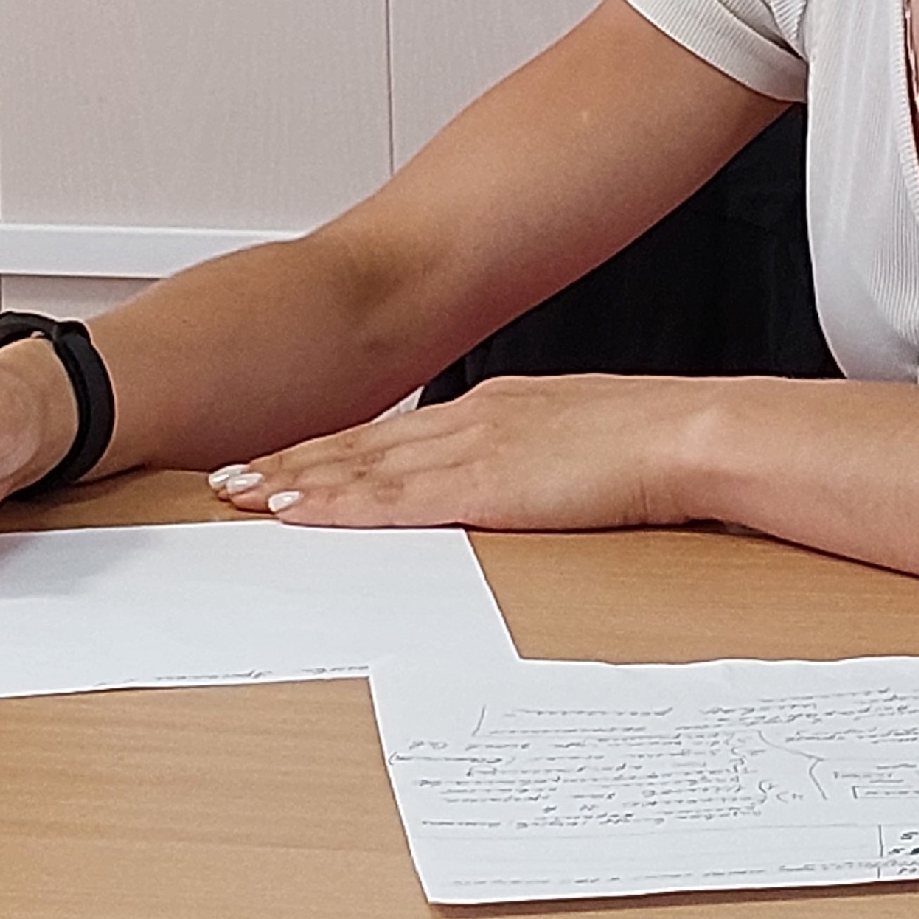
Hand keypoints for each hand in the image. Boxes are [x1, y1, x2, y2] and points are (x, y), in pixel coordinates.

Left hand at [206, 373, 716, 532]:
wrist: (688, 433)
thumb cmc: (651, 441)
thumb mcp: (577, 440)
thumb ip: (534, 455)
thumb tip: (517, 477)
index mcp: (493, 408)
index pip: (393, 433)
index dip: (333, 448)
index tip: (284, 459)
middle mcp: (469, 419)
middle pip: (360, 444)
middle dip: (290, 461)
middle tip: (229, 477)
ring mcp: (470, 448)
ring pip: (360, 467)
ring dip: (294, 481)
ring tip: (240, 495)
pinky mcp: (481, 485)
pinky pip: (390, 499)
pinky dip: (334, 503)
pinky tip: (294, 510)